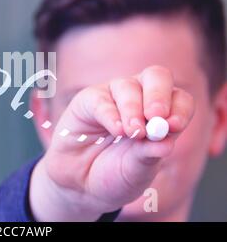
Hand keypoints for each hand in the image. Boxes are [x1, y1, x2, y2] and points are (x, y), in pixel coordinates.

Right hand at [29, 65, 194, 220]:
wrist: (81, 184)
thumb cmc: (114, 174)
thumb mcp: (137, 170)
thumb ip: (150, 155)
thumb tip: (166, 142)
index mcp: (161, 113)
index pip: (179, 99)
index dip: (180, 108)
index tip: (175, 126)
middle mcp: (139, 97)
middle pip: (156, 77)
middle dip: (158, 95)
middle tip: (156, 117)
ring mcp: (113, 96)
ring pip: (128, 86)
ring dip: (133, 109)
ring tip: (133, 133)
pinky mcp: (88, 100)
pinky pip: (101, 100)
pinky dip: (111, 115)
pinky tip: (116, 131)